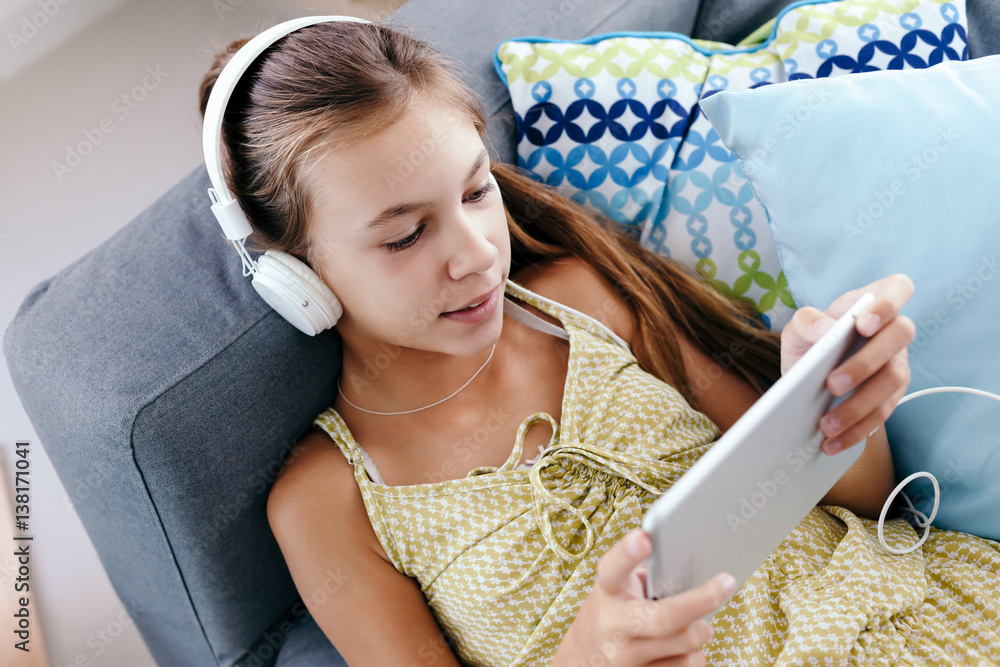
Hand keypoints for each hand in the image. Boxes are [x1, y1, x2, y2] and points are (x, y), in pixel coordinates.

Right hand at [552, 529, 735, 666]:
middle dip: (702, 600)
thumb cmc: (607, 619)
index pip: (613, 569)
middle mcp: (615, 626)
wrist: (579, 663)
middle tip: (726, 583)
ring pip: (685, 645)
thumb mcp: (614, 593)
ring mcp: (626, 658)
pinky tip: (683, 647)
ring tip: (698, 624)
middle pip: (666, 617)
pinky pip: (685, 666)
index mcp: (607, 594)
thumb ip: (641, 579)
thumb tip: (688, 567)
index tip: (643, 537)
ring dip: (701, 632)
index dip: (627, 553)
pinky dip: (693, 654)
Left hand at [780, 273, 915, 454]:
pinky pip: (882, 413)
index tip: (864, 325)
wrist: (807, 379)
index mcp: (870, 305)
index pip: (897, 288)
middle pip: (900, 336)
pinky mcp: (891, 396)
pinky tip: (834, 442)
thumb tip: (825, 329)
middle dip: (866, 362)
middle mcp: (891, 332)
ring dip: (859, 405)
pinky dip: (857, 430)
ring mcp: (896, 364)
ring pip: (893, 381)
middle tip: (832, 384)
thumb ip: (806, 320)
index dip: (888, 304)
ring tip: (827, 424)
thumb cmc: (808, 343)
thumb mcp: (797, 330)